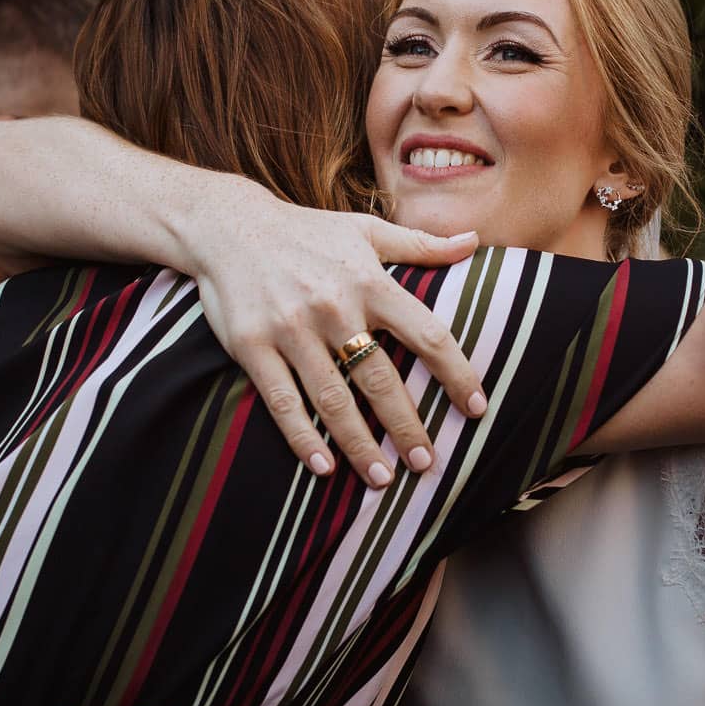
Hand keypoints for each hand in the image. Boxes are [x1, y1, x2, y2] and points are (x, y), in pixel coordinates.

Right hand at [182, 187, 487, 486]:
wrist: (228, 226)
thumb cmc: (306, 232)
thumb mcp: (365, 230)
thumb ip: (421, 243)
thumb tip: (474, 241)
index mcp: (369, 281)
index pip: (427, 334)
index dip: (456, 374)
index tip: (476, 407)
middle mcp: (333, 307)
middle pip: (380, 379)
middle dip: (406, 426)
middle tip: (427, 463)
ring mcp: (290, 329)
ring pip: (333, 399)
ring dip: (360, 444)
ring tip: (383, 478)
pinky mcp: (253, 347)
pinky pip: (281, 401)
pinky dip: (301, 437)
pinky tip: (323, 467)